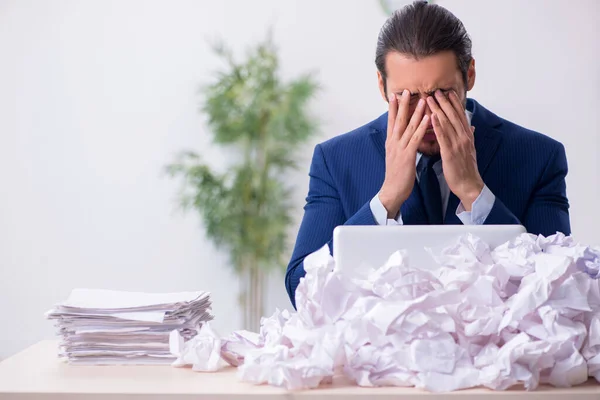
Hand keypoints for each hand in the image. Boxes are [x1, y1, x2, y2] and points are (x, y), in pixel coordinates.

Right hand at [379, 90, 429, 217]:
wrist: (392, 191)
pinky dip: (422, 127)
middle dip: (402, 105)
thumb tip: (401, 137)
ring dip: (416, 112)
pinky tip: (428, 118)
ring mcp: (399, 148)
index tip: (395, 95)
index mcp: (391, 143)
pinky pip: (416, 138)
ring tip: (422, 99)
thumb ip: (399, 145)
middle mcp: (393, 142)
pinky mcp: (407, 155)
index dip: (394, 108)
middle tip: (406, 90)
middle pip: (398, 120)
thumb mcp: (396, 157)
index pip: (392, 122)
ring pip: (408, 127)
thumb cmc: (396, 175)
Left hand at [427, 90, 483, 210]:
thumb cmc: (466, 169)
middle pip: (453, 116)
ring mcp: (458, 144)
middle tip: (436, 90)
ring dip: (438, 109)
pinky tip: (432, 117)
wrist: (469, 185)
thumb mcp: (469, 150)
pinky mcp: (450, 152)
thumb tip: (471, 127)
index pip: (460, 116)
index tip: (448, 92)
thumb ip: (468, 137)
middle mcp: (464, 137)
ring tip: (430, 99)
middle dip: (444, 102)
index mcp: (467, 136)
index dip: (454, 103)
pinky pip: (443, 137)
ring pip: (447, 123)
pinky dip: (437, 125)